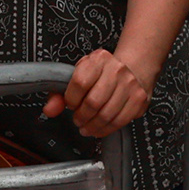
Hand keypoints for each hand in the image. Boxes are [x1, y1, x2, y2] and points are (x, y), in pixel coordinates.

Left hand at [44, 47, 158, 137]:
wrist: (132, 69)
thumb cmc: (102, 74)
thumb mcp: (78, 74)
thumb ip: (59, 92)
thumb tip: (50, 109)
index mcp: (98, 59)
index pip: (80, 83)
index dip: (71, 99)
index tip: (71, 104)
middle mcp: (116, 69)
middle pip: (93, 102)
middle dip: (81, 117)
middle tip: (78, 120)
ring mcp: (130, 84)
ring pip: (107, 115)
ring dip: (93, 126)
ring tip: (87, 127)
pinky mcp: (138, 99)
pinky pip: (120, 121)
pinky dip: (106, 129)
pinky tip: (100, 128)